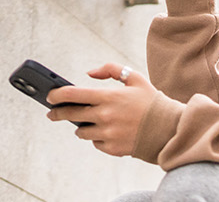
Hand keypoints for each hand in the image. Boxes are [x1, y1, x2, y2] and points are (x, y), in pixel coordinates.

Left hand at [44, 63, 180, 156]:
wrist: (169, 129)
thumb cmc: (150, 101)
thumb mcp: (134, 78)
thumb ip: (110, 70)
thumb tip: (88, 73)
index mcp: (109, 96)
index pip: (73, 94)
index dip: (57, 95)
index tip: (49, 96)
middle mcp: (105, 116)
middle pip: (70, 115)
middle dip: (57, 113)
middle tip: (52, 113)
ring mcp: (108, 134)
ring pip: (81, 132)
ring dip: (81, 127)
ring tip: (88, 122)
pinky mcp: (112, 148)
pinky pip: (95, 143)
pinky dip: (98, 138)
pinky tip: (107, 132)